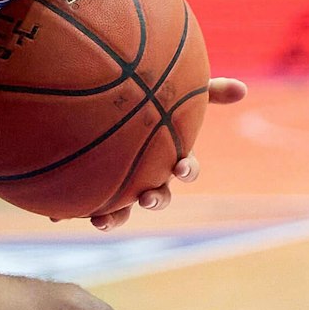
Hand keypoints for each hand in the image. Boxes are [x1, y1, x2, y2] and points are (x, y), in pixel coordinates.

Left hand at [88, 76, 246, 230]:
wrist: (105, 110)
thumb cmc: (151, 101)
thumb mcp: (179, 93)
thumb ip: (208, 90)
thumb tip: (243, 88)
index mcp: (169, 157)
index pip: (186, 167)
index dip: (186, 169)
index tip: (180, 167)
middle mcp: (148, 176)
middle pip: (159, 195)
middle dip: (156, 199)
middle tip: (148, 198)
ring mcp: (122, 186)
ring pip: (122, 210)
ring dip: (116, 218)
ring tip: (102, 221)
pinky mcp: (94, 190)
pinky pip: (86, 206)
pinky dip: (77, 213)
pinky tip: (64, 215)